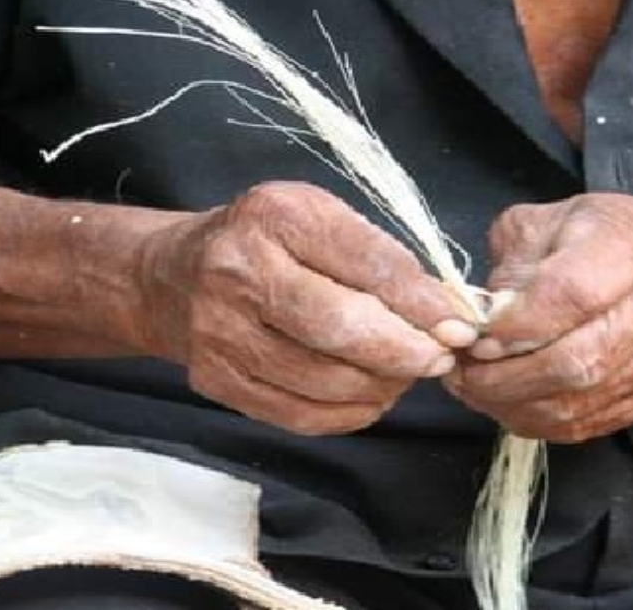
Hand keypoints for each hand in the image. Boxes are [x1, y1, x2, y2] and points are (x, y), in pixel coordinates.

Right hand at [131, 182, 477, 434]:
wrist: (171, 278)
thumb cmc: (268, 243)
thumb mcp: (321, 221)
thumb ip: (382, 260)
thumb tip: (451, 314)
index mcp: (277, 217)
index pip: (367, 264)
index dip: (422, 303)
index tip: (461, 325)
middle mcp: (240, 272)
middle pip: (342, 329)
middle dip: (406, 352)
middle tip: (440, 358)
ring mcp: (221, 333)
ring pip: (326, 380)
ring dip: (383, 385)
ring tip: (405, 372)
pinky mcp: (216, 381)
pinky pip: (301, 415)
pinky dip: (351, 412)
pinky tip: (370, 394)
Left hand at [445, 194, 632, 442]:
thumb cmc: (618, 241)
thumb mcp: (558, 218)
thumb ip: (514, 256)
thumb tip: (482, 311)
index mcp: (632, 243)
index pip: (572, 293)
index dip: (515, 322)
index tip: (477, 331)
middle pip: (575, 360)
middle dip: (503, 373)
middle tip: (462, 369)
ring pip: (576, 402)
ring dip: (511, 402)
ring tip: (474, 387)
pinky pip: (586, 424)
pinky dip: (535, 419)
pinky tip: (508, 401)